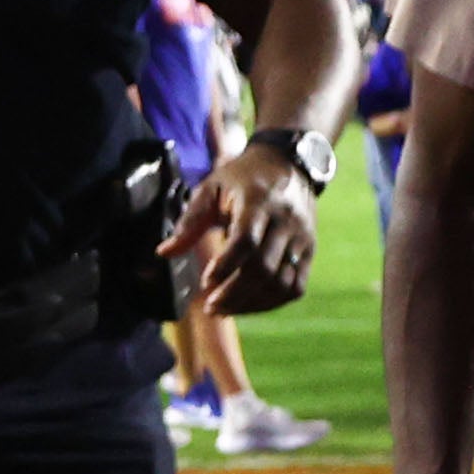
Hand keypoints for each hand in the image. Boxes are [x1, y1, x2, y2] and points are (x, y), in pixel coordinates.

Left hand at [162, 147, 319, 317]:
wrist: (289, 164)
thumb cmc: (242, 178)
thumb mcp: (211, 188)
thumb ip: (189, 221)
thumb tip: (164, 253)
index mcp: (258, 201)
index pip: (246, 240)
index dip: (226, 265)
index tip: (205, 282)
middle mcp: (285, 221)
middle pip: (263, 267)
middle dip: (234, 293)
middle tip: (209, 306)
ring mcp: (301, 238)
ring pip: (282, 282)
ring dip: (251, 303)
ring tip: (224, 309)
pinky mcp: (309, 251)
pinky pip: (296, 286)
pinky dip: (271, 302)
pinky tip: (248, 305)